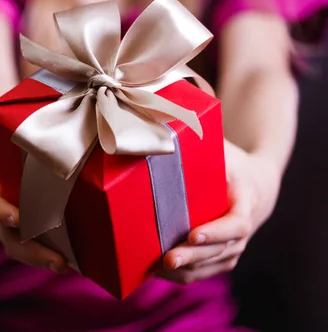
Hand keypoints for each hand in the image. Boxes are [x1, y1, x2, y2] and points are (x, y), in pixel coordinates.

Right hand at [0, 148, 68, 272]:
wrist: (0, 153)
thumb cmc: (10, 143)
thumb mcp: (13, 137)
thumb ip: (30, 139)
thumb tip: (67, 128)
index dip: (0, 214)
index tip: (17, 218)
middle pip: (9, 239)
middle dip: (32, 253)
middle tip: (57, 261)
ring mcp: (10, 224)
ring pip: (21, 248)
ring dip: (42, 260)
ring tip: (64, 266)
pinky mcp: (26, 227)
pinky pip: (35, 245)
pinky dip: (51, 253)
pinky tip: (73, 259)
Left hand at [158, 140, 281, 283]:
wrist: (254, 184)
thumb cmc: (230, 163)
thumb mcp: (221, 150)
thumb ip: (199, 145)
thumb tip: (160, 138)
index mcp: (245, 202)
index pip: (235, 223)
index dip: (215, 232)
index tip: (192, 234)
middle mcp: (243, 230)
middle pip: (220, 250)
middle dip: (192, 256)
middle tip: (168, 258)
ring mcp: (234, 246)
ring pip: (211, 264)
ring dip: (186, 270)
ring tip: (158, 269)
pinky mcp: (222, 256)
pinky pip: (204, 271)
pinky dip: (184, 275)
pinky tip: (160, 273)